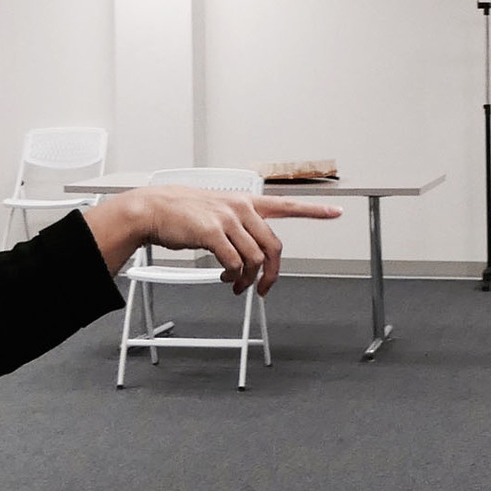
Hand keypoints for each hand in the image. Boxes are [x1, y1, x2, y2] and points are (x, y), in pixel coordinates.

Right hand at [97, 187, 340, 293]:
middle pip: (273, 246)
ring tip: (235, 284)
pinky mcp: (213, 232)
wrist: (153, 208)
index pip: (288, 204)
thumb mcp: (217, 210)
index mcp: (246, 202)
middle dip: (271, 274)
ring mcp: (228, 219)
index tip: (336, 211)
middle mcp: (241, 208)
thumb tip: (252, 253)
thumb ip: (239, 225)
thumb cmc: (183, 213)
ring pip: (254, 258)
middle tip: (262, 288)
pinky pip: (234, 262)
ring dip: (247, 279)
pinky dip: (232, 276)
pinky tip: (224, 277)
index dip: (315, 210)